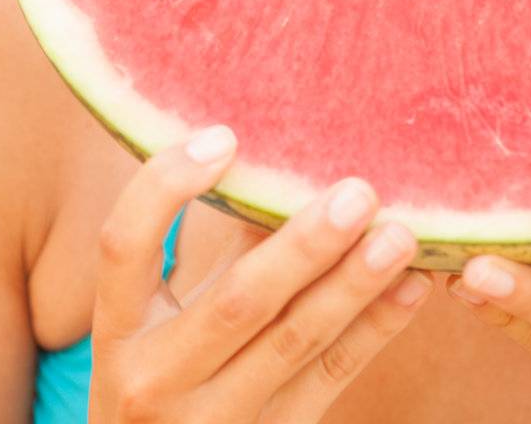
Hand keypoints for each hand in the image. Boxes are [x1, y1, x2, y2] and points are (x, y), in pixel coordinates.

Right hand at [89, 125, 431, 421]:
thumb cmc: (173, 362)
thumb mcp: (167, 313)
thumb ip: (222, 244)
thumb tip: (294, 155)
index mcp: (120, 330)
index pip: (123, 246)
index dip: (166, 186)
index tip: (225, 136)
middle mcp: (156, 381)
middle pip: (237, 301)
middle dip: (304, 245)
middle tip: (359, 192)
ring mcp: (214, 422)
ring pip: (295, 341)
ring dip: (354, 284)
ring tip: (401, 235)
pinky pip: (331, 377)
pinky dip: (376, 328)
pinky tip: (411, 286)